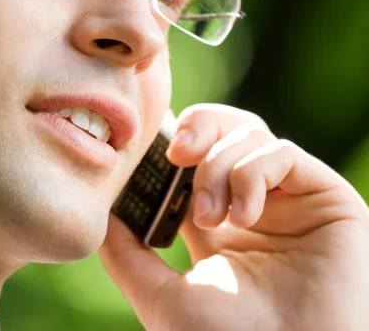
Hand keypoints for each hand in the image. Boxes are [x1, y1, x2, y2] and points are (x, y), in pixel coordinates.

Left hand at [99, 104, 368, 330]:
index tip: (145, 144)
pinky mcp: (325, 196)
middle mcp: (254, 201)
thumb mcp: (161, 296)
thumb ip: (127, 254)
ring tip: (209, 217)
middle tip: (176, 154)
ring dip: (218, 166)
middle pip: (224, 130)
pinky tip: (243, 217)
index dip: (171, 142)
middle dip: (196, 129)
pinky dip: (252, 173)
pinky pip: (282, 153)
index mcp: (218, 220)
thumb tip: (100, 214)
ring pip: (248, 135)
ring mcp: (290, 198)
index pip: (194, 157)